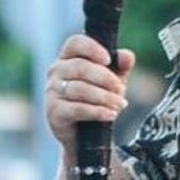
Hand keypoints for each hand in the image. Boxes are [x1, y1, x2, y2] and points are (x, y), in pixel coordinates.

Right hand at [45, 34, 135, 151]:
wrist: (84, 136)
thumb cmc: (96, 101)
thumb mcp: (112, 82)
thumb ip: (120, 67)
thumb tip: (128, 56)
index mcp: (68, 58)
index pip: (75, 43)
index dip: (92, 48)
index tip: (109, 59)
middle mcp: (56, 71)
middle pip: (80, 67)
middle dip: (106, 78)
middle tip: (121, 90)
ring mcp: (52, 92)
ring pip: (80, 89)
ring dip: (105, 97)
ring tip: (120, 105)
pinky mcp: (54, 112)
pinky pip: (78, 108)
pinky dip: (98, 111)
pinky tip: (111, 114)